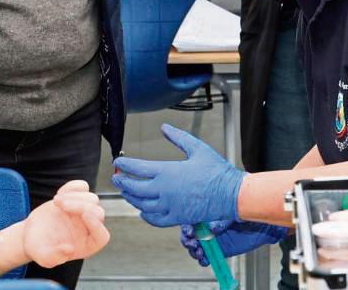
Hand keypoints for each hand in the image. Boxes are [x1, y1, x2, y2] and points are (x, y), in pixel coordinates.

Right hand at [22, 180, 109, 268]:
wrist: (32, 234)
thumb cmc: (40, 248)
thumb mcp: (44, 257)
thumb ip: (55, 257)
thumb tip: (69, 249)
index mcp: (87, 245)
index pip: (102, 237)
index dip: (96, 225)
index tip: (84, 215)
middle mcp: (89, 228)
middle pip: (98, 213)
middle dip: (80, 206)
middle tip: (60, 205)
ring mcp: (84, 212)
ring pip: (92, 198)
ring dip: (74, 196)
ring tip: (56, 201)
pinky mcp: (77, 199)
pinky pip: (83, 187)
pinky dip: (73, 187)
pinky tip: (59, 194)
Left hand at [112, 124, 245, 226]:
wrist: (231, 194)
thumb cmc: (216, 170)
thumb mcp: (197, 148)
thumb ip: (178, 137)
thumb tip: (164, 127)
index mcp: (168, 172)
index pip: (138, 169)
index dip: (125, 166)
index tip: (117, 163)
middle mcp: (165, 191)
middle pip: (135, 188)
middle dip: (123, 182)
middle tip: (116, 177)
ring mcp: (170, 206)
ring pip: (142, 205)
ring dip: (131, 198)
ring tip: (126, 192)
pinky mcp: (177, 218)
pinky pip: (155, 219)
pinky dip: (146, 216)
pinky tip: (142, 211)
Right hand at [179, 220, 286, 265]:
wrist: (260, 222)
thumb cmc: (246, 211)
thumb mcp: (233, 212)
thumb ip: (222, 220)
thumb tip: (212, 229)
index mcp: (206, 213)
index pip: (190, 220)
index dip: (186, 227)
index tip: (189, 232)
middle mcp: (206, 226)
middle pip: (189, 235)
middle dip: (188, 241)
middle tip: (194, 244)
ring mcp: (212, 238)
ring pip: (196, 247)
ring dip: (194, 251)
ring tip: (200, 253)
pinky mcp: (219, 249)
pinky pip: (207, 256)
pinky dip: (203, 260)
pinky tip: (205, 260)